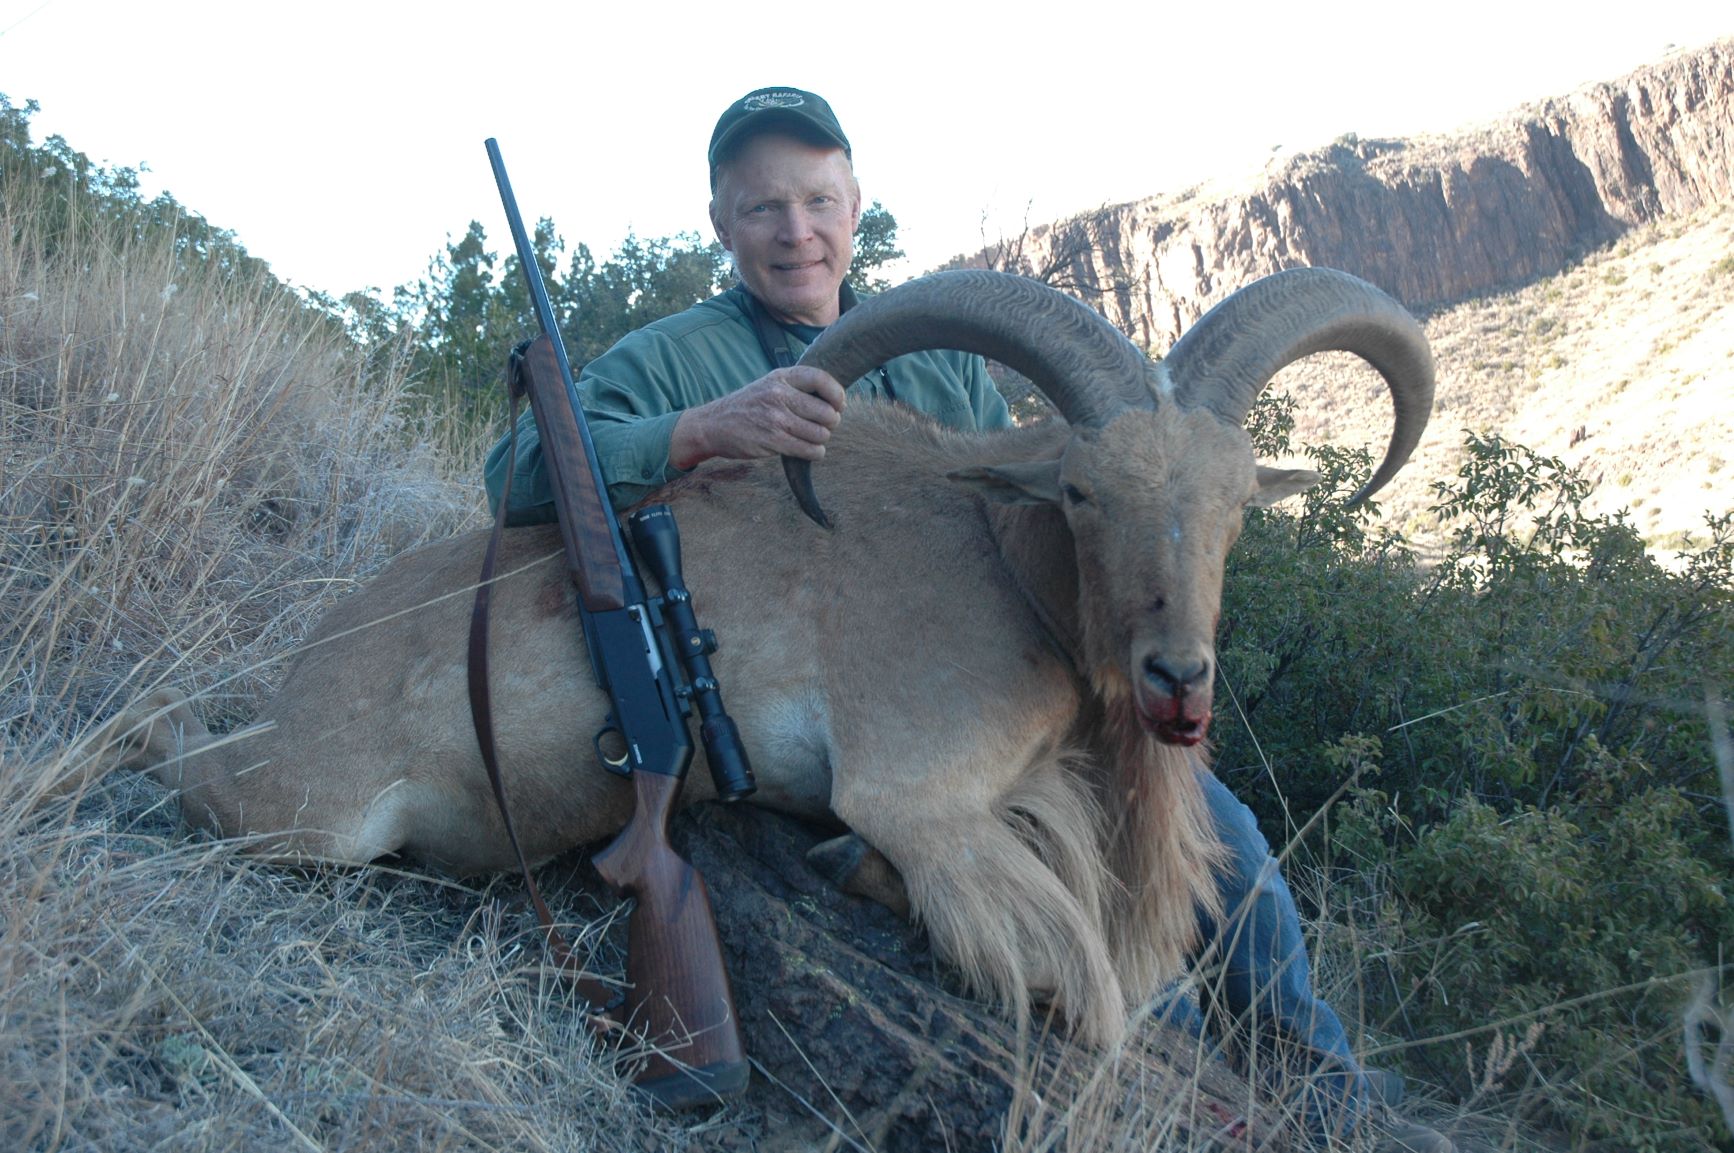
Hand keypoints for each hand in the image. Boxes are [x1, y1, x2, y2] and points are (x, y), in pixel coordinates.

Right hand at [668, 366, 845, 469]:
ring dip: (822, 440)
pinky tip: (809, 450)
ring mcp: (776, 419)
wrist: (713, 425)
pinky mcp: (773, 441)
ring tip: (811, 438)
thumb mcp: (769, 384)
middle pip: (826, 412)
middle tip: (823, 426)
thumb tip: (835, 398)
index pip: (821, 379)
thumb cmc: (748, 405)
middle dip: (831, 423)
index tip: (839, 404)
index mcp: (781, 377)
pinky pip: (810, 450)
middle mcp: (779, 395)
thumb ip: (797, 386)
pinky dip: (815, 453)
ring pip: (821, 434)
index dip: (837, 394)